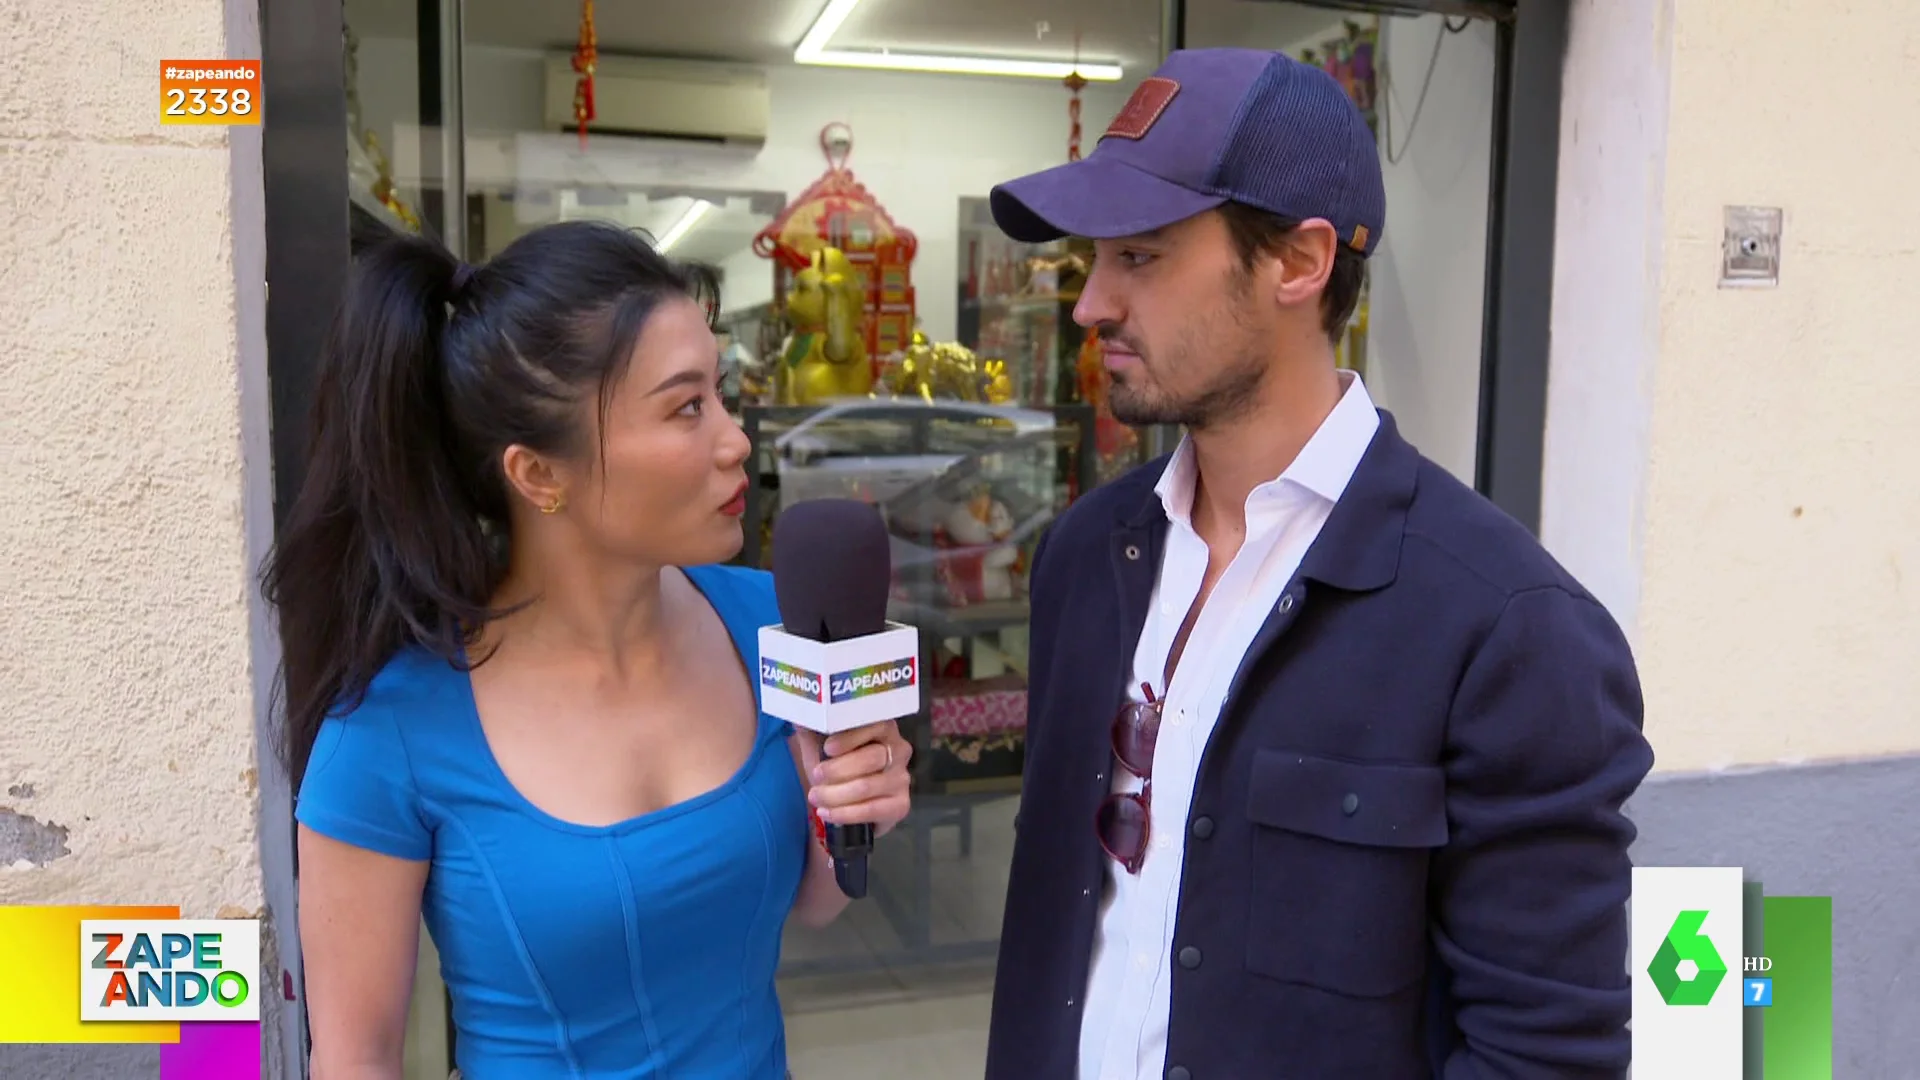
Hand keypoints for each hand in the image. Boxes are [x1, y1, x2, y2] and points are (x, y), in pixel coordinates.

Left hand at [794, 721, 911, 836]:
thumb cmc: (834, 762)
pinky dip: (845, 813)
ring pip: (867, 786)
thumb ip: (812, 726)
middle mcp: (899, 750)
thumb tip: (801, 714)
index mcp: (883, 728)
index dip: (851, 738)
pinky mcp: (900, 805)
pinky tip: (826, 813)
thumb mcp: (819, 741)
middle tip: (816, 776)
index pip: (875, 726)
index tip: (827, 748)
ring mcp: (902, 779)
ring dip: (835, 794)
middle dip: (838, 769)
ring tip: (815, 796)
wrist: (843, 796)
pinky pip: (871, 810)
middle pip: (871, 758)